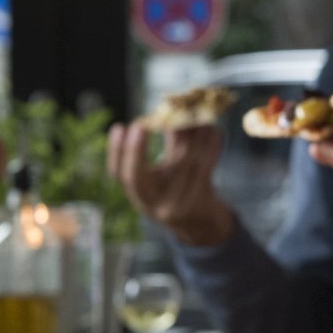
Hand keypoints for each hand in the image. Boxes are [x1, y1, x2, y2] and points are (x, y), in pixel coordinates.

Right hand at [106, 122, 231, 245]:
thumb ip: (153, 148)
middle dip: (166, 141)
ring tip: (194, 113)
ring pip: (189, 162)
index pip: (125, 175)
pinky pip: (209, 164)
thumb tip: (159, 113)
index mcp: (142, 195)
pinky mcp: (205, 193)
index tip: (121, 126)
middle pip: (164, 169)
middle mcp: (160, 202)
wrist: (195, 218)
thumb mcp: (152, 175)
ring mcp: (183, 200)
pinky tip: (213, 130)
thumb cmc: (166, 188)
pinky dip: (213, 144)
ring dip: (193, 134)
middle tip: (158, 118)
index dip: (120, 151)